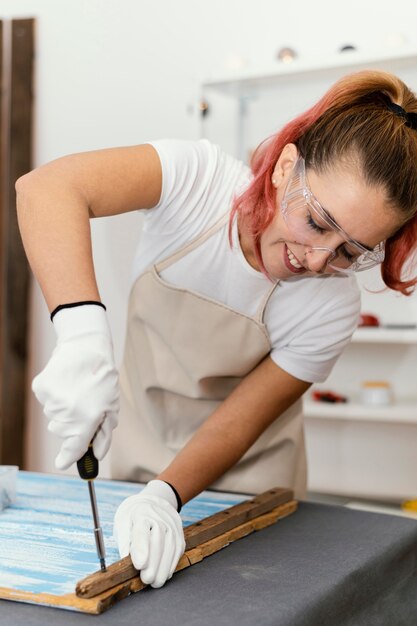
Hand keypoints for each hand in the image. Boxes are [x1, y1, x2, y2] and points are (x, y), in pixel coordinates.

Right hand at [32, 304, 118, 469]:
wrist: (87, 347)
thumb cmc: (102, 378)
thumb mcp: (111, 407)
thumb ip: (104, 435)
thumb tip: (97, 455)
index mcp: (87, 419)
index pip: (73, 448)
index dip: (67, 459)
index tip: (62, 463)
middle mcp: (67, 413)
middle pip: (61, 432)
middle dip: (71, 425)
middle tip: (83, 406)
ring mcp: (52, 400)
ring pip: (53, 416)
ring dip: (64, 409)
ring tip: (76, 390)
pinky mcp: (41, 388)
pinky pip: (46, 402)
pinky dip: (54, 396)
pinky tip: (65, 383)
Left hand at [113, 479, 185, 587]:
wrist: (153, 502)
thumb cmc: (134, 517)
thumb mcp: (123, 523)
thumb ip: (124, 541)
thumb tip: (125, 560)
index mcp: (141, 514)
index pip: (142, 531)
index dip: (141, 549)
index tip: (139, 565)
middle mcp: (159, 518)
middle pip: (158, 541)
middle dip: (153, 564)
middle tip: (146, 579)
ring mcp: (172, 525)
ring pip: (171, 548)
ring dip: (164, 568)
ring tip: (155, 582)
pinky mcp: (179, 534)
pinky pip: (177, 551)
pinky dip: (171, 564)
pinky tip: (164, 574)